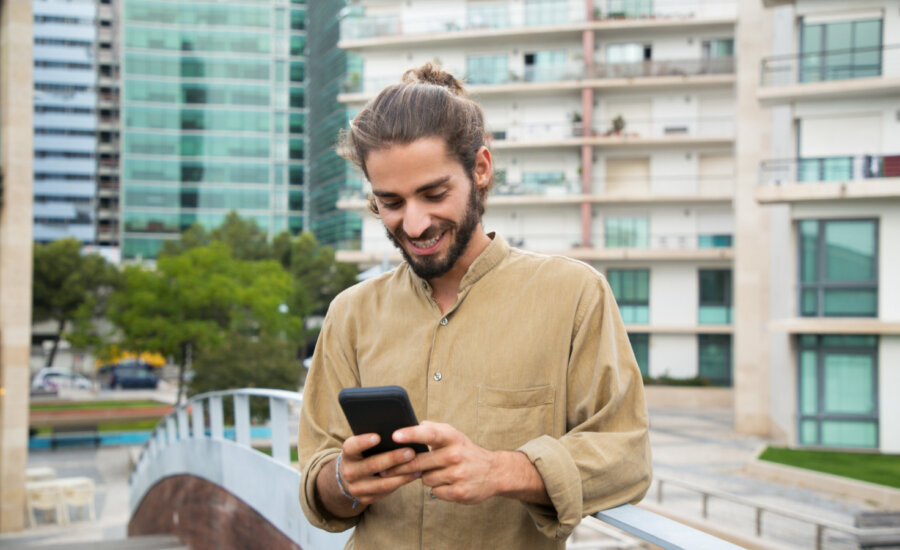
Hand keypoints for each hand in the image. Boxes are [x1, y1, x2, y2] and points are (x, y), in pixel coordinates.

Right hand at [317, 433, 418, 516]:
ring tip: (418, 467)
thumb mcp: (363, 446)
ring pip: (381, 483)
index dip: (363, 442)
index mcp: (348, 454)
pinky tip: (413, 476)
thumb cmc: (364, 454)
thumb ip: (376, 439)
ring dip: (402, 475)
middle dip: (393, 459)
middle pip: (371, 465)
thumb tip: (400, 432)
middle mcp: (349, 472)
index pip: (351, 447)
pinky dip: (400, 483)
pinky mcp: (365, 499)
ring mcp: (356, 488)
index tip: (378, 437)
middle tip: (410, 452)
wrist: (350, 477)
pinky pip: (385, 492)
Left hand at [384, 421, 504, 504]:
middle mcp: (455, 455)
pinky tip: (447, 483)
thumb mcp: (454, 435)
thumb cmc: (466, 451)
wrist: (494, 471)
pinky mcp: (459, 492)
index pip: (430, 433)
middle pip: (418, 462)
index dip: (411, 434)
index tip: (395, 436)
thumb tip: (415, 424)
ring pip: (425, 478)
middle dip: (400, 466)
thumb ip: (434, 429)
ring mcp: (458, 474)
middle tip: (384, 468)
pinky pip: (434, 491)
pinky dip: (437, 488)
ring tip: (438, 472)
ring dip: (425, 477)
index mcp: (453, 437)